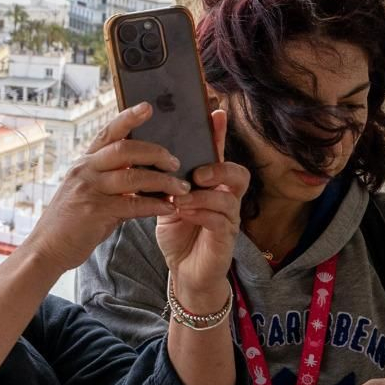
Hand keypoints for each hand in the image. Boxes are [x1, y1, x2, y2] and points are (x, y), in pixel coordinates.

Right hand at [22, 103, 187, 272]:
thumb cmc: (71, 221)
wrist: (47, 248)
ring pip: (133, 177)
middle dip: (155, 153)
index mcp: (84, 163)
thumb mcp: (86, 192)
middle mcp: (85, 171)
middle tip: (175, 162)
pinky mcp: (96, 212)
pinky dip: (155, 205)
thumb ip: (111, 182)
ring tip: (181, 188)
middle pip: (124, 150)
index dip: (128, 118)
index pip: (108, 133)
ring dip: (162, 182)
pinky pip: (133, 205)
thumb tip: (144, 175)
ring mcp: (89, 190)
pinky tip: (169, 208)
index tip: (148, 107)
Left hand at [155, 108, 249, 313]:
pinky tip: (185, 213)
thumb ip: (164, 179)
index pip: (219, 155)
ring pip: (229, 197)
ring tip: (181, 198)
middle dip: (219, 168)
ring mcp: (229, 218)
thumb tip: (145, 151)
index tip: (215, 113)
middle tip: (196, 173)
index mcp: (212, 185)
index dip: (220, 135)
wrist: (184, 270)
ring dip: (204, 195)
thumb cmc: (178, 232)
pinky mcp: (225, 238)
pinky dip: (201, 214)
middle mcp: (226, 198)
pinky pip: (221, 221)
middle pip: (239, 173)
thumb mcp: (167, 200)